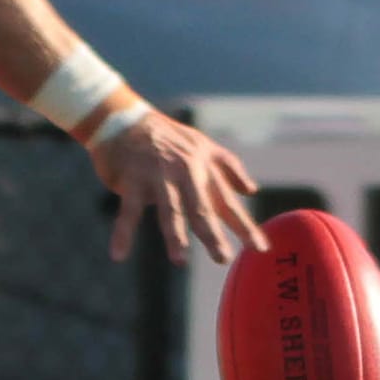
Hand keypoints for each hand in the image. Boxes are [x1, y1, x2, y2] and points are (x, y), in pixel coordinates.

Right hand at [92, 112, 267, 266]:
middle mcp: (185, 171)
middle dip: (212, 234)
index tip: (260, 248)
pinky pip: (128, 210)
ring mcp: (158, 175)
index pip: (228, 202)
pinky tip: (119, 255)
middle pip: (201, 208)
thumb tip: (252, 190)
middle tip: (222, 257)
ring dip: (174, 234)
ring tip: (180, 260)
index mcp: (204, 167)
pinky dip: (123, 233)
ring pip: (169, 208)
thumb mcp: (202, 146)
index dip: (244, 226)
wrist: (125, 119)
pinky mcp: (131, 178)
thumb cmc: (166, 138)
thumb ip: (228, 168)